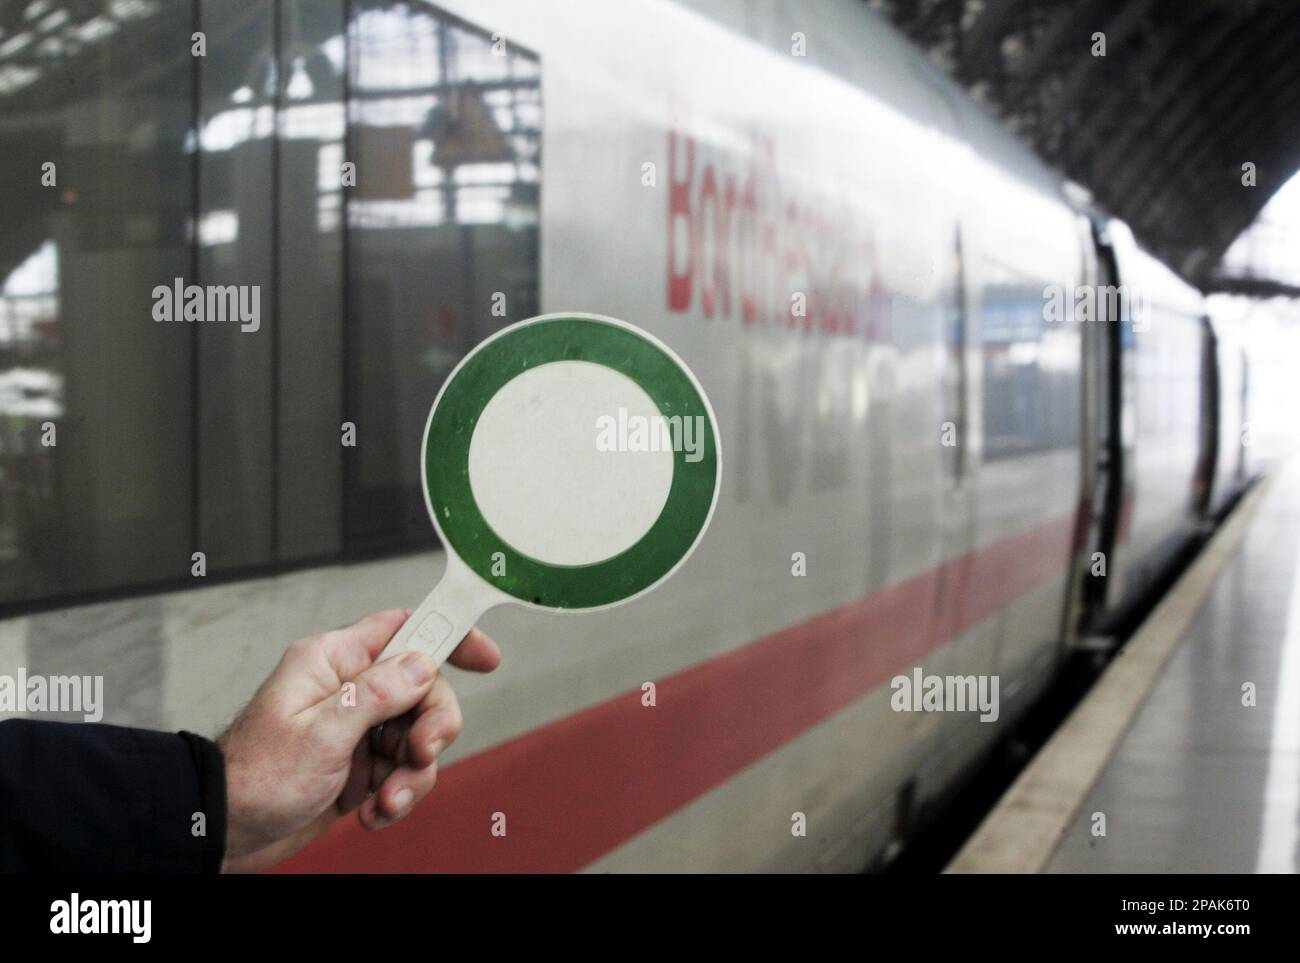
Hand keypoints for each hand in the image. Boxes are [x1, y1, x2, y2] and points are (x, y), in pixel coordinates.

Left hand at [217, 608, 500, 872]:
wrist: (224, 833)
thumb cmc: (254, 777)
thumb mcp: (321, 732)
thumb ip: (378, 693)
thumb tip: (423, 664)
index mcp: (334, 661)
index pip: (406, 628)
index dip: (451, 636)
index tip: (486, 657)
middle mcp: (350, 689)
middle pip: (426, 690)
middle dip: (431, 728)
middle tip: (418, 754)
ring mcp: (358, 729)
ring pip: (419, 737)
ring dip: (412, 775)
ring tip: (384, 801)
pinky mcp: (361, 766)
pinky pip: (404, 773)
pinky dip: (397, 796)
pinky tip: (371, 813)